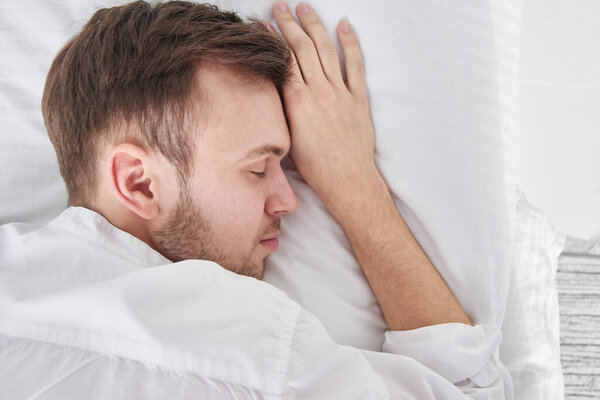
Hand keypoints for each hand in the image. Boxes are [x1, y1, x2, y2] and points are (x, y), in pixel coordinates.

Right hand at [271, 2, 378, 204]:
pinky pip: (355, 64)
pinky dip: (350, 44)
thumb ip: (284, 108)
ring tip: (305, 8)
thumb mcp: (289, 136)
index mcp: (297, 101)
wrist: (346, 178)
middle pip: (302, 48)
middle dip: (290, 23)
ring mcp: (340, 92)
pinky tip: (344, 26)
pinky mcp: (358, 98)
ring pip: (326, 50)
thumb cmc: (314, 165)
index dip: (274, 39)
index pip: (283, 60)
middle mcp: (318, 91)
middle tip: (281, 6)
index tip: (266, 23)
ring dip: (314, 25)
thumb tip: (278, 88)